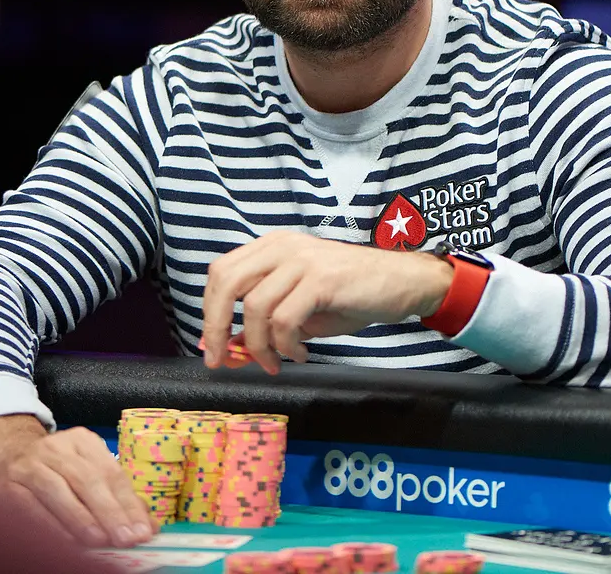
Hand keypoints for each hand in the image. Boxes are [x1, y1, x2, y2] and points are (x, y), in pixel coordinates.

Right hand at [0, 414, 154, 547]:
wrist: (2, 452)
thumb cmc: (53, 468)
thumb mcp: (85, 469)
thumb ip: (115, 496)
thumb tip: (146, 526)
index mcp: (81, 442)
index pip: (111, 473)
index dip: (128, 503)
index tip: (142, 530)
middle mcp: (55, 449)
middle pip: (87, 479)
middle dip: (109, 511)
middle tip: (126, 538)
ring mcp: (29, 466)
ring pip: (58, 491)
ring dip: (81, 519)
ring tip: (100, 540)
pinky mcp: (7, 487)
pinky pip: (32, 508)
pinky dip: (51, 526)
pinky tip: (66, 541)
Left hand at [202, 231, 453, 373]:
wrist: (401, 283)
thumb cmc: (351, 294)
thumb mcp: (301, 307)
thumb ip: (265, 321)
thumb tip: (229, 345)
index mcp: (272, 247)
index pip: (221, 272)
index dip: (209, 309)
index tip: (211, 345)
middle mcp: (282, 247)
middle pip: (227, 282)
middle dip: (216, 326)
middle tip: (222, 360)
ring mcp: (302, 261)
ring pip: (256, 307)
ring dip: (260, 345)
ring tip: (275, 362)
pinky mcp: (322, 280)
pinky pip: (285, 319)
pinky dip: (285, 345)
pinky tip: (299, 353)